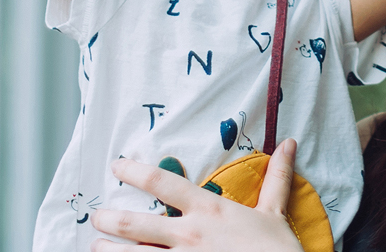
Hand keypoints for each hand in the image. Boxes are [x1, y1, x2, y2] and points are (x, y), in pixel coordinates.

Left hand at [89, 139, 304, 250]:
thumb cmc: (277, 251)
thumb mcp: (275, 213)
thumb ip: (277, 178)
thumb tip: (288, 144)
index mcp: (209, 210)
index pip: (163, 183)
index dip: (134, 171)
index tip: (117, 166)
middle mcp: (189, 235)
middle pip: (135, 223)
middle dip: (109, 219)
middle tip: (97, 217)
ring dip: (108, 250)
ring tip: (96, 245)